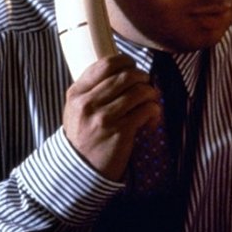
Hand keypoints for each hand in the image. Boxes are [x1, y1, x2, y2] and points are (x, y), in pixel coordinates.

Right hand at [62, 54, 160, 180]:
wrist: (80, 170)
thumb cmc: (84, 135)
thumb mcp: (77, 109)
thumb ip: (93, 89)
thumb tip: (125, 69)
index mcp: (76, 93)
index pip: (105, 64)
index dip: (126, 61)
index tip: (134, 67)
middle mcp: (88, 103)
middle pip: (127, 76)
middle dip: (143, 78)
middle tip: (147, 86)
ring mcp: (104, 118)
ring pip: (140, 91)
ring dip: (152, 95)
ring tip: (150, 103)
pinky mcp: (120, 132)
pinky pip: (147, 110)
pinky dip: (154, 112)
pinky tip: (151, 120)